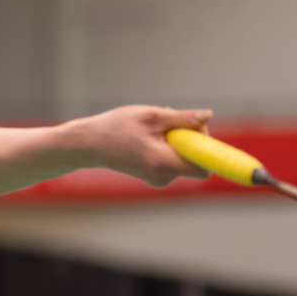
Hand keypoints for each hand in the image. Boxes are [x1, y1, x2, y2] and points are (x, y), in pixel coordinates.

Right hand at [78, 105, 212, 186]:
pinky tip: (148, 137)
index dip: (205, 147)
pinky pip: (172, 160)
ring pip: (183, 158)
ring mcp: (158, 179)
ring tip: (152, 129)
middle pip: (194, 160)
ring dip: (176, 140)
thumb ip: (182, 118)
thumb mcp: (151, 116)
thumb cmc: (116, 128)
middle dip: (189, 138)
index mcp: (163, 163)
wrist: (88, 144)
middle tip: (169, 122)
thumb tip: (208, 116)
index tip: (194, 129)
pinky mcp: (153, 176)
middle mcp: (163, 176)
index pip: (203, 166)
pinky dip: (167, 146)